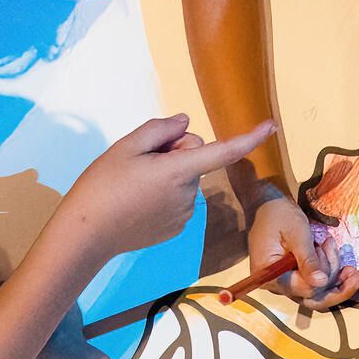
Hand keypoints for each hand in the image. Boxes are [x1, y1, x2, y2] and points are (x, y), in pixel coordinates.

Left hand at [11, 305, 113, 358]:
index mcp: (61, 338)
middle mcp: (70, 318)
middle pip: (86, 357)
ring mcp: (68, 307)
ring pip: (77, 345)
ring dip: (61, 356)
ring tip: (34, 353)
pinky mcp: (63, 303)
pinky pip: (70, 331)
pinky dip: (58, 341)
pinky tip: (37, 341)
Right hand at [57, 115, 273, 256]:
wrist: (86, 234)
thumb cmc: (102, 185)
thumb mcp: (126, 146)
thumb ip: (160, 129)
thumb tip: (186, 124)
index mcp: (179, 170)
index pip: (223, 151)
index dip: (249, 137)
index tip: (271, 125)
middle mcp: (189, 194)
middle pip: (193, 158)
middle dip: (174, 152)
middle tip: (140, 161)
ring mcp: (184, 215)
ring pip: (185, 179)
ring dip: (168, 175)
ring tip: (133, 185)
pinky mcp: (175, 229)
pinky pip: (178, 200)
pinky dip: (163, 195)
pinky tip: (137, 202)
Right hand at [245, 189, 358, 312]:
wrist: (268, 205)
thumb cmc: (279, 215)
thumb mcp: (297, 234)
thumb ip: (308, 260)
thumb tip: (320, 282)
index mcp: (270, 276)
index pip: (303, 289)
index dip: (326, 279)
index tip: (347, 267)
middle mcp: (277, 285)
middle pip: (312, 299)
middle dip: (339, 288)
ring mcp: (287, 282)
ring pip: (318, 291)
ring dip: (334, 273)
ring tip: (332, 245)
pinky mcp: (296, 276)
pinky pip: (317, 282)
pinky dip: (331, 272)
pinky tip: (344, 263)